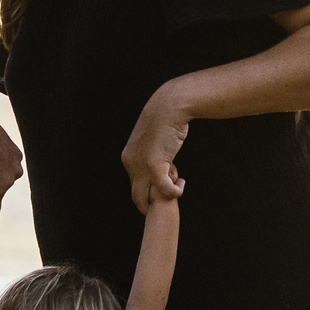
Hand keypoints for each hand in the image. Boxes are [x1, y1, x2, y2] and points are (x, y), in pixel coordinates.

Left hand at [122, 92, 190, 212]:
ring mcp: (141, 166)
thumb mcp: (152, 137)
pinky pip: (164, 189)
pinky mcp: (154, 165)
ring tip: (176, 188)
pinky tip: (181, 186)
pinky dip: (173, 192)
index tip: (164, 182)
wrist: (168, 106)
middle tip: (165, 202)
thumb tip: (159, 154)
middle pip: (136, 195)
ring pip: (145, 197)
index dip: (150, 188)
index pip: (135, 183)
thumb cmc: (164, 119)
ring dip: (161, 199)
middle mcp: (131, 164)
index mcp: (128, 158)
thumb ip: (151, 150)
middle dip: (150, 203)